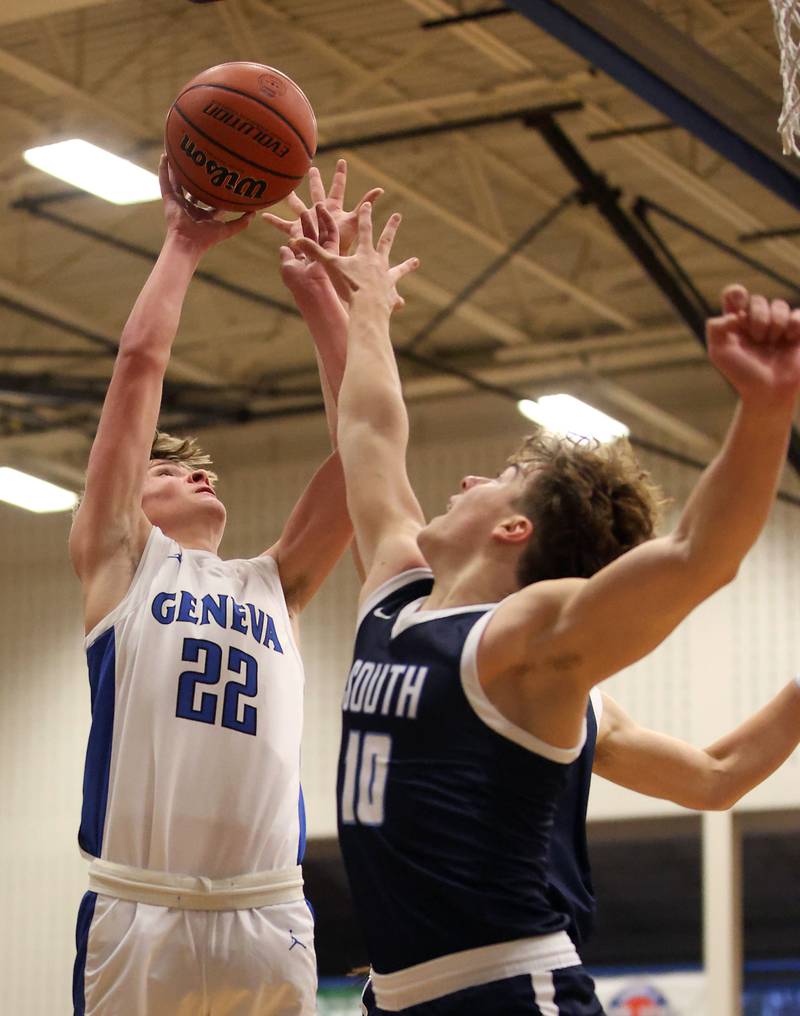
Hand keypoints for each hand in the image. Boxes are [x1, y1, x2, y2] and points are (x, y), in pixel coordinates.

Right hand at [159, 155, 252, 254]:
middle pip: (192, 187)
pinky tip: (165, 156)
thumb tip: (254, 212)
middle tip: (199, 160)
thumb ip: (241, 222)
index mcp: (203, 214)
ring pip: (177, 181)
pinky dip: (164, 169)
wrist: (188, 243)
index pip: (209, 198)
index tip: (220, 175)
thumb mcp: (227, 229)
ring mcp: (178, 202)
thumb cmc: (206, 239)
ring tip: (178, 152)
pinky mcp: (169, 200)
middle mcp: (190, 207)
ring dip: (177, 168)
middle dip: (195, 176)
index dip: (214, 188)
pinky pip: (165, 182)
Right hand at [262, 159, 382, 254]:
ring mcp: (308, 221)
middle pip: (317, 192)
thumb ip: (365, 204)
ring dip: (290, 197)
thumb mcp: (354, 221)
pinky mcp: (297, 231)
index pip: (337, 188)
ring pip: (297, 205)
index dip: (340, 176)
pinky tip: (262, 215)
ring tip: (282, 187)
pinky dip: (273, 220)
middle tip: (311, 168)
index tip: (342, 161)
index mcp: (333, 209)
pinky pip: (283, 225)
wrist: (331, 263)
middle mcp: (320, 212)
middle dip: (315, 181)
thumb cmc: (345, 244)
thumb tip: (381, 188)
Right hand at [291, 202, 418, 314]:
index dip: (365, 216)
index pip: (364, 229)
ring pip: (398, 268)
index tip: (369, 205)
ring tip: (416, 261)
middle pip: (386, 240)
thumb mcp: (330, 266)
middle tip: (397, 216)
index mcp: (365, 252)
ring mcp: (387, 276)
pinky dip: (397, 299)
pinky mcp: (390, 293)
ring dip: (407, 265)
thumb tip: (293, 240)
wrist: (367, 306)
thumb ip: (314, 252)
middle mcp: (379, 261)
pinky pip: (394, 295)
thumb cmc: (349, 285)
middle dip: (391, 227)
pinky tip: (402, 302)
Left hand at [707, 284, 799, 407]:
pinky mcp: (798, 330)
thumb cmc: (743, 374)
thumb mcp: (719, 352)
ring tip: (773, 344)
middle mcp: (756, 320)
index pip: (734, 295)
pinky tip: (790, 339)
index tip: (739, 303)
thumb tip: (734, 314)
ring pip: (778, 304)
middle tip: (758, 340)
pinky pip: (797, 314)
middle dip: (757, 318)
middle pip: (757, 300)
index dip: (736, 293)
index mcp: (736, 323)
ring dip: (774, 325)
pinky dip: (794, 325)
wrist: (769, 391)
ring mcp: (778, 324)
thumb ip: (715, 328)